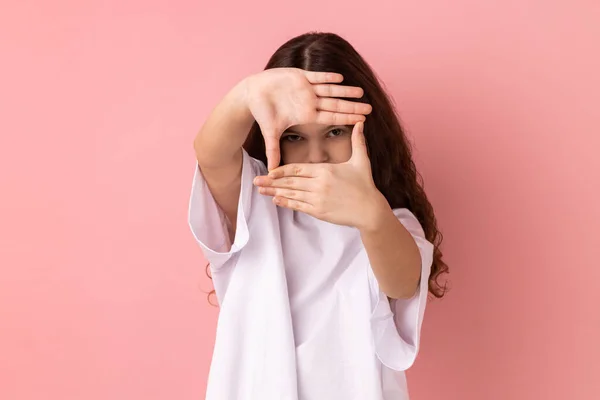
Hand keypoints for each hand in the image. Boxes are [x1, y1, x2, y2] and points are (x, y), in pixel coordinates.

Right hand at [244, 68, 371, 169]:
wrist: (252, 94)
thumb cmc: (262, 113)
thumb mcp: (270, 132)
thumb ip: (273, 150)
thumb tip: (271, 171)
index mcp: (306, 114)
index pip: (331, 117)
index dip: (346, 118)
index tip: (362, 121)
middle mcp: (309, 102)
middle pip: (336, 104)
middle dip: (352, 106)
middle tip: (370, 108)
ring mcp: (306, 88)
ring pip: (330, 89)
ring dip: (345, 91)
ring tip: (361, 92)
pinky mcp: (299, 76)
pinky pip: (316, 76)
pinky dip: (327, 77)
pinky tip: (340, 78)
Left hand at [253, 121, 388, 228]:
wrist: (370, 210)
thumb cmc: (365, 185)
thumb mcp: (362, 161)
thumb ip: (358, 142)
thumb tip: (361, 123)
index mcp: (325, 171)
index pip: (298, 169)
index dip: (282, 170)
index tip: (269, 170)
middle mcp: (318, 184)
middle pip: (290, 182)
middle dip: (271, 181)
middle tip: (255, 181)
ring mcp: (318, 199)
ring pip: (291, 194)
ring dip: (274, 192)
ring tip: (260, 190)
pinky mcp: (319, 212)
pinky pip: (298, 206)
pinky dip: (286, 203)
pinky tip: (276, 200)